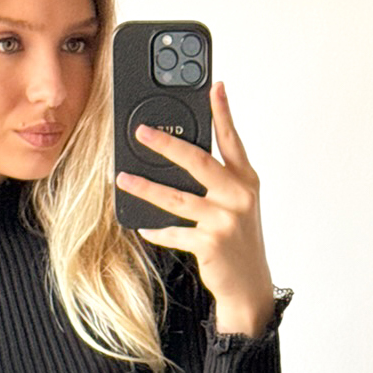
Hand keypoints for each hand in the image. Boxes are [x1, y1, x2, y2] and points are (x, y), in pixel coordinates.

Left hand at [115, 81, 274, 337]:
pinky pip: (174, 232)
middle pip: (198, 161)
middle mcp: (238, 196)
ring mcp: (225, 220)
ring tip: (123, 178)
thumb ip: (218, 180)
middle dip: (167, 144)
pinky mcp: (210, 244)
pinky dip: (156, 230)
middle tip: (142, 132)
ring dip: (146, 188)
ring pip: (177, 198)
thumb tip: (181, 157)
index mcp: (246, 180)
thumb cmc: (239, 241)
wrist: (250, 286)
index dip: (222, 111)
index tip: (214, 86)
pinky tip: (143, 226)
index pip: (232, 139)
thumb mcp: (237, 205)